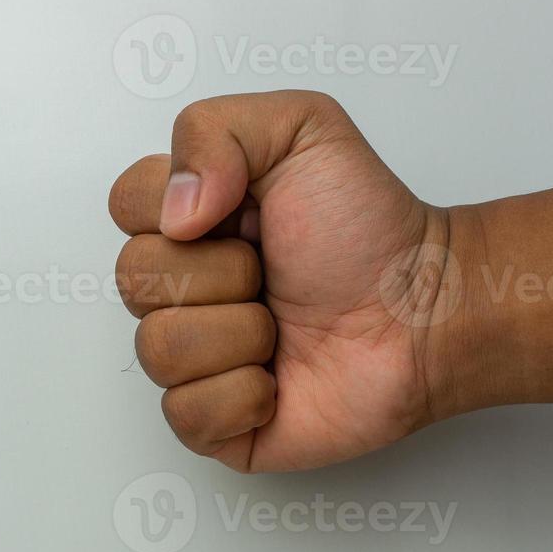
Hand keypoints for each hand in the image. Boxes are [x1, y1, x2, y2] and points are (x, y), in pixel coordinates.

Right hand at [110, 91, 497, 472]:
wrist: (426, 310)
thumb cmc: (370, 228)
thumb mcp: (302, 127)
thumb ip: (213, 130)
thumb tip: (173, 213)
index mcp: (191, 218)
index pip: (126, 205)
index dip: (180, 209)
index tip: (246, 212)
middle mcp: (186, 288)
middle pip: (136, 279)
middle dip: (222, 272)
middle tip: (276, 272)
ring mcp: (198, 359)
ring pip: (158, 350)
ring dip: (238, 335)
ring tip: (285, 328)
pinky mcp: (219, 424)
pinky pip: (184, 414)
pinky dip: (243, 396)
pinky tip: (281, 381)